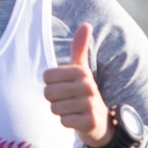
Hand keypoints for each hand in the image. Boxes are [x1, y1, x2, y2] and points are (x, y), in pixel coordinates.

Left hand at [43, 24, 112, 147]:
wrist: (101, 121)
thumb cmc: (84, 93)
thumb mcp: (81, 71)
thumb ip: (79, 49)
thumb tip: (86, 25)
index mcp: (82, 72)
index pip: (47, 77)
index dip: (50, 85)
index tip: (63, 87)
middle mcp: (88, 86)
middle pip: (49, 93)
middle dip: (53, 100)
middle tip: (67, 101)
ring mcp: (90, 104)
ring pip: (55, 108)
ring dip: (60, 112)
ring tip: (72, 110)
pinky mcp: (90, 121)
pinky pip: (63, 121)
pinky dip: (67, 122)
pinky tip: (77, 120)